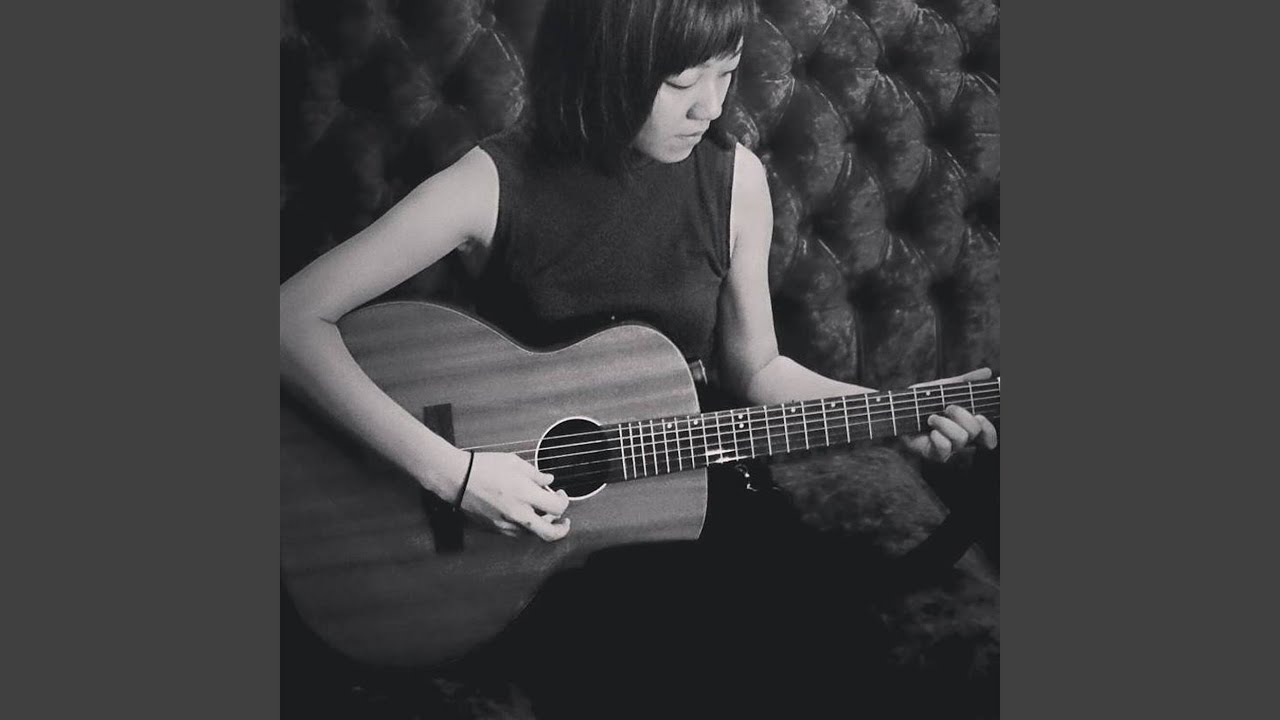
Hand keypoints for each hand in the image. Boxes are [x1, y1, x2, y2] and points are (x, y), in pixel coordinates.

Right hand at [454, 452, 570, 540]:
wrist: (456, 478)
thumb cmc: (484, 467)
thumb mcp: (515, 463)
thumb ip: (536, 474)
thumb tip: (549, 480)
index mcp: (525, 495)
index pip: (557, 508)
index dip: (564, 501)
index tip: (560, 494)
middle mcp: (518, 514)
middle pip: (549, 534)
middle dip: (561, 530)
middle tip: (563, 522)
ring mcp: (505, 524)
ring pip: (532, 534)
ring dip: (541, 525)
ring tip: (540, 511)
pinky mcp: (494, 528)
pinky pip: (516, 533)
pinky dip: (524, 526)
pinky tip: (522, 513)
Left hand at [901, 368, 998, 462]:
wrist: (898, 409)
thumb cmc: (922, 401)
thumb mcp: (944, 388)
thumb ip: (965, 381)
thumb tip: (988, 371)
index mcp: (967, 425)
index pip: (988, 436)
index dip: (989, 430)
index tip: (980, 416)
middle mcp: (961, 439)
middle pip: (975, 431)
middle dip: (962, 415)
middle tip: (948, 408)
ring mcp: (949, 449)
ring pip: (961, 439)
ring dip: (945, 424)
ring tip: (931, 418)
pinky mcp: (935, 455)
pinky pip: (945, 448)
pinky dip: (938, 437)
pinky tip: (929, 430)